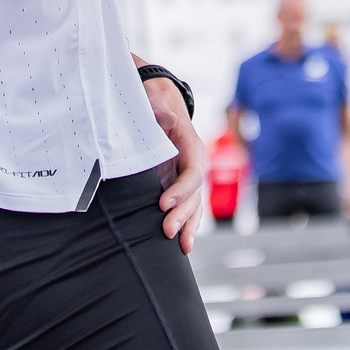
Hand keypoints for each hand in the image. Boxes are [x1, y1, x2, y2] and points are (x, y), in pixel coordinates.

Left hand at [147, 77, 209, 252]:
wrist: (157, 101)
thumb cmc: (154, 103)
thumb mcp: (155, 102)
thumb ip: (160, 111)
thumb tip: (167, 119)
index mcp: (191, 146)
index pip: (193, 172)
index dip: (181, 190)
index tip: (163, 204)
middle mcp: (193, 163)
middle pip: (194, 194)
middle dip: (183, 214)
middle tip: (167, 231)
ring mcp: (185, 176)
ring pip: (193, 205)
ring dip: (188, 225)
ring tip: (182, 247)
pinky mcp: (176, 184)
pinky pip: (186, 207)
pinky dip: (186, 225)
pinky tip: (182, 244)